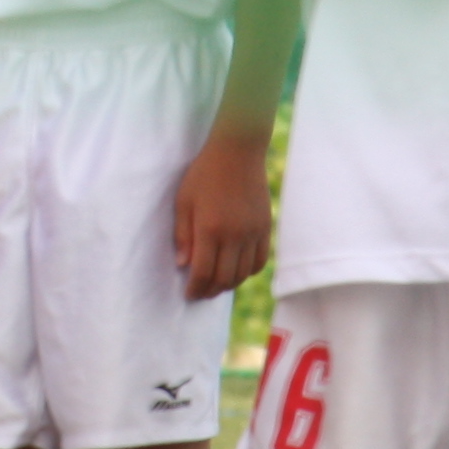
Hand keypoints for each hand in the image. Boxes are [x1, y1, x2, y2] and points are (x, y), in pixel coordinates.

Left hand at [170, 120, 273, 299]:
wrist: (237, 153)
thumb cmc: (203, 174)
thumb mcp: (183, 201)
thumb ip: (182, 235)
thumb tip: (183, 265)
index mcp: (210, 229)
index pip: (203, 272)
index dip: (195, 288)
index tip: (189, 295)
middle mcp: (234, 235)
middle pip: (224, 278)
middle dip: (210, 291)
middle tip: (201, 293)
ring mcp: (253, 233)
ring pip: (244, 273)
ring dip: (229, 284)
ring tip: (216, 285)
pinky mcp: (265, 228)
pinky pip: (260, 261)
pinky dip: (248, 272)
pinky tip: (237, 271)